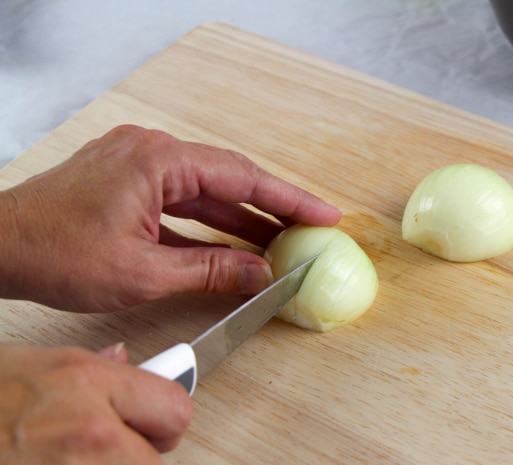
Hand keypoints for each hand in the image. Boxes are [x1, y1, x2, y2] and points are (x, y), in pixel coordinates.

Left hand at [0, 125, 340, 312]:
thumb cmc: (52, 252)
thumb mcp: (143, 272)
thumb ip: (210, 270)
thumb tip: (258, 275)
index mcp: (159, 162)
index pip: (242, 177)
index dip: (289, 199)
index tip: (323, 214)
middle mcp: (152, 153)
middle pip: (229, 179)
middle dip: (271, 209)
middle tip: (309, 231)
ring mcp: (139, 165)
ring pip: (206, 192)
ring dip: (240, 219)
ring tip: (279, 244)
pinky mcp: (129, 183)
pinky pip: (182, 201)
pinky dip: (208, 223)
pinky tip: (232, 245)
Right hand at [0, 343, 191, 463]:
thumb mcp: (34, 362)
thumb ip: (90, 365)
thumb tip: (121, 360)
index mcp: (88, 382)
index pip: (176, 407)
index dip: (167, 416)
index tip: (159, 419)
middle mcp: (92, 430)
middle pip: (156, 458)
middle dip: (140, 452)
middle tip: (117, 443)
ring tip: (75, 453)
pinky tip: (56, 462)